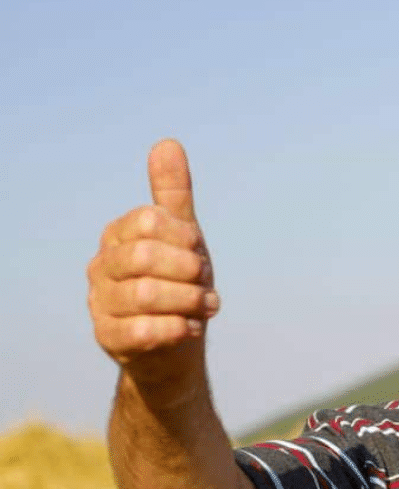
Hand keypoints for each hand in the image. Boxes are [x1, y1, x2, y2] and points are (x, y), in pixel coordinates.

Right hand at [88, 139, 218, 383]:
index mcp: (118, 236)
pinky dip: (177, 328)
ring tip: (206, 306)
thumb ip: (173, 195)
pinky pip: (142, 330)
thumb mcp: (183, 236)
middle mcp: (101, 266)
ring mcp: (101, 303)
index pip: (149, 220)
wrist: (174, 345)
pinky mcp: (109, 338)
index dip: (184, 236)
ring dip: (189, 301)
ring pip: (146, 294)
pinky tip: (190, 328)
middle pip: (146, 257)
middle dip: (188, 271)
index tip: (199, 251)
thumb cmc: (178, 283)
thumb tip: (167, 144)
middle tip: (206, 282)